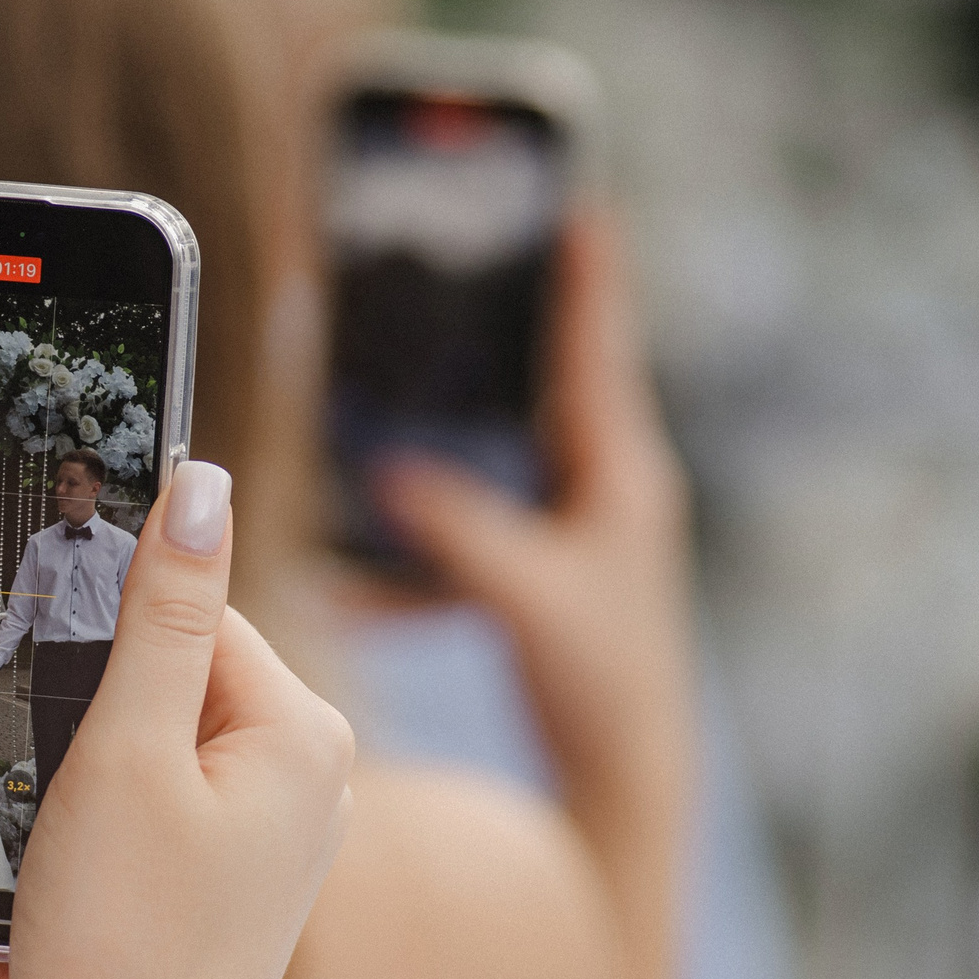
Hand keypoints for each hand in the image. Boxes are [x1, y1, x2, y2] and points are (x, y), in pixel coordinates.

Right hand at [0, 462, 353, 978]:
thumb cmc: (120, 943)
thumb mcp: (126, 750)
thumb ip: (164, 610)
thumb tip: (203, 479)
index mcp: (305, 736)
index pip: (195, 616)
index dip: (101, 656)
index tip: (39, 709)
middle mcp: (307, 791)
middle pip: (156, 699)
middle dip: (63, 752)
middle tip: (24, 817)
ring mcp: (267, 859)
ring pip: (124, 787)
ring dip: (38, 837)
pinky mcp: (222, 911)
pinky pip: (123, 866)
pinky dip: (49, 901)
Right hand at [368, 216, 693, 961]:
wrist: (626, 778)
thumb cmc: (602, 683)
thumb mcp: (525, 595)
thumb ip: (457, 529)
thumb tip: (388, 473)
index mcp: (620, 473)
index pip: (596, 346)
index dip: (584, 272)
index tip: (578, 199)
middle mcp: (606, 489)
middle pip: (546, 384)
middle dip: (507, 332)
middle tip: (474, 266)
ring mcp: (576, 532)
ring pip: (500, 458)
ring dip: (446, 440)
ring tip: (391, 404)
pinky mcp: (544, 574)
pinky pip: (472, 527)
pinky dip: (419, 538)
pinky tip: (353, 572)